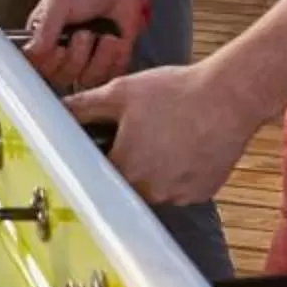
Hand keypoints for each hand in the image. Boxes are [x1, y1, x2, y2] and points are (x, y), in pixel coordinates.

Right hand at [23, 0, 152, 91]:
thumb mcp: (59, 2)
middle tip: (83, 34)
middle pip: (62, 77)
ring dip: (98, 57)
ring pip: (87, 78)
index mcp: (45, 38)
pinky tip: (115, 39)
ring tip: (103, 35)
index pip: (38, 66)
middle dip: (77, 57)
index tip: (58, 48)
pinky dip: (114, 58)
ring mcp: (87, 59)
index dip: (50, 62)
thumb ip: (44, 28)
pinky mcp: (109, 62)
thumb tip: (31, 52)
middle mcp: (63, 52)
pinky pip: (110, 75)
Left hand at [63, 61, 261, 209]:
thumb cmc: (176, 92)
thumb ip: (85, 105)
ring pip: (154, 189)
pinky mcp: (201, 193)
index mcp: (125, 167)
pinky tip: (185, 147)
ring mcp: (178, 195)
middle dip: (128, 163)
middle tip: (140, 135)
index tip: (105, 146)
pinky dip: (178, 174)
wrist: (230, 96)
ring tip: (166, 137)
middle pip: (126, 185)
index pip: (98, 175)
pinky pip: (180, 190)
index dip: (100, 159)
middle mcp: (151, 190)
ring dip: (153, 171)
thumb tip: (57, 110)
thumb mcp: (122, 91)